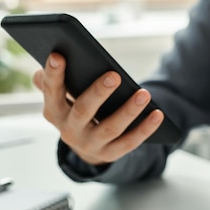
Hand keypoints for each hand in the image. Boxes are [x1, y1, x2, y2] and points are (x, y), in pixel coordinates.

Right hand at [32, 52, 164, 164]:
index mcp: (54, 111)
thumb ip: (52, 80)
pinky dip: (145, 128)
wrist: (85, 146)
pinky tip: (157, 114)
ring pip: (111, 127)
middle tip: (114, 75)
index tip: (58, 55)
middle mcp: (69, 130)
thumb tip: (52, 59)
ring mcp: (90, 144)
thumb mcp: (60, 97)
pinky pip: (130, 141)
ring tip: (144, 93)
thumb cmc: (75, 110)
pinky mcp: (110, 154)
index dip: (54, 75)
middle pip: (83, 110)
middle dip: (98, 92)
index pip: (52, 91)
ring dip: (129, 110)